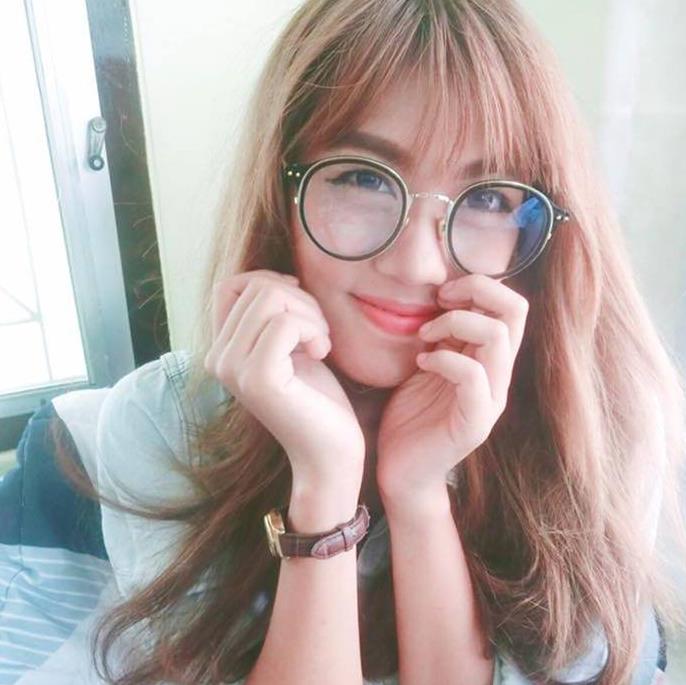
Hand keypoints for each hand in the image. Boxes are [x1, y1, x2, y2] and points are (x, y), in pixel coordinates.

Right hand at [204, 270, 364, 489]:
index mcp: (221, 350)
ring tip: (320, 344)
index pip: (230, 286)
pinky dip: (313, 330)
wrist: (329, 452)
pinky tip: (321, 354)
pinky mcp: (257, 378)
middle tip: (318, 334)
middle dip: (301, 301)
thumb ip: (272, 315)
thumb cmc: (315, 398)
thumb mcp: (289, 346)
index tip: (300, 306)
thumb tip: (280, 279)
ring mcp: (233, 369)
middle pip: (257, 287)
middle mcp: (217, 358)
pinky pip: (284, 323)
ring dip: (309, 314)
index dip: (269, 281)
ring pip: (271, 299)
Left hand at [376, 274, 528, 505]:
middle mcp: (498, 376)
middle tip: (439, 300)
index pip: (511, 306)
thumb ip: (442, 336)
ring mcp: (491, 400)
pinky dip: (444, 359)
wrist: (401, 469)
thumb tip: (439, 296)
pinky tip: (422, 363)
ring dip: (455, 324)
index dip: (480, 286)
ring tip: (424, 336)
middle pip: (515, 311)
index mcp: (490, 359)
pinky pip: (472, 376)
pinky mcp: (474, 423)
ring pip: (497, 337)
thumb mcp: (427, 363)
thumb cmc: (410, 414)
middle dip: (476, 291)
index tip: (442, 293)